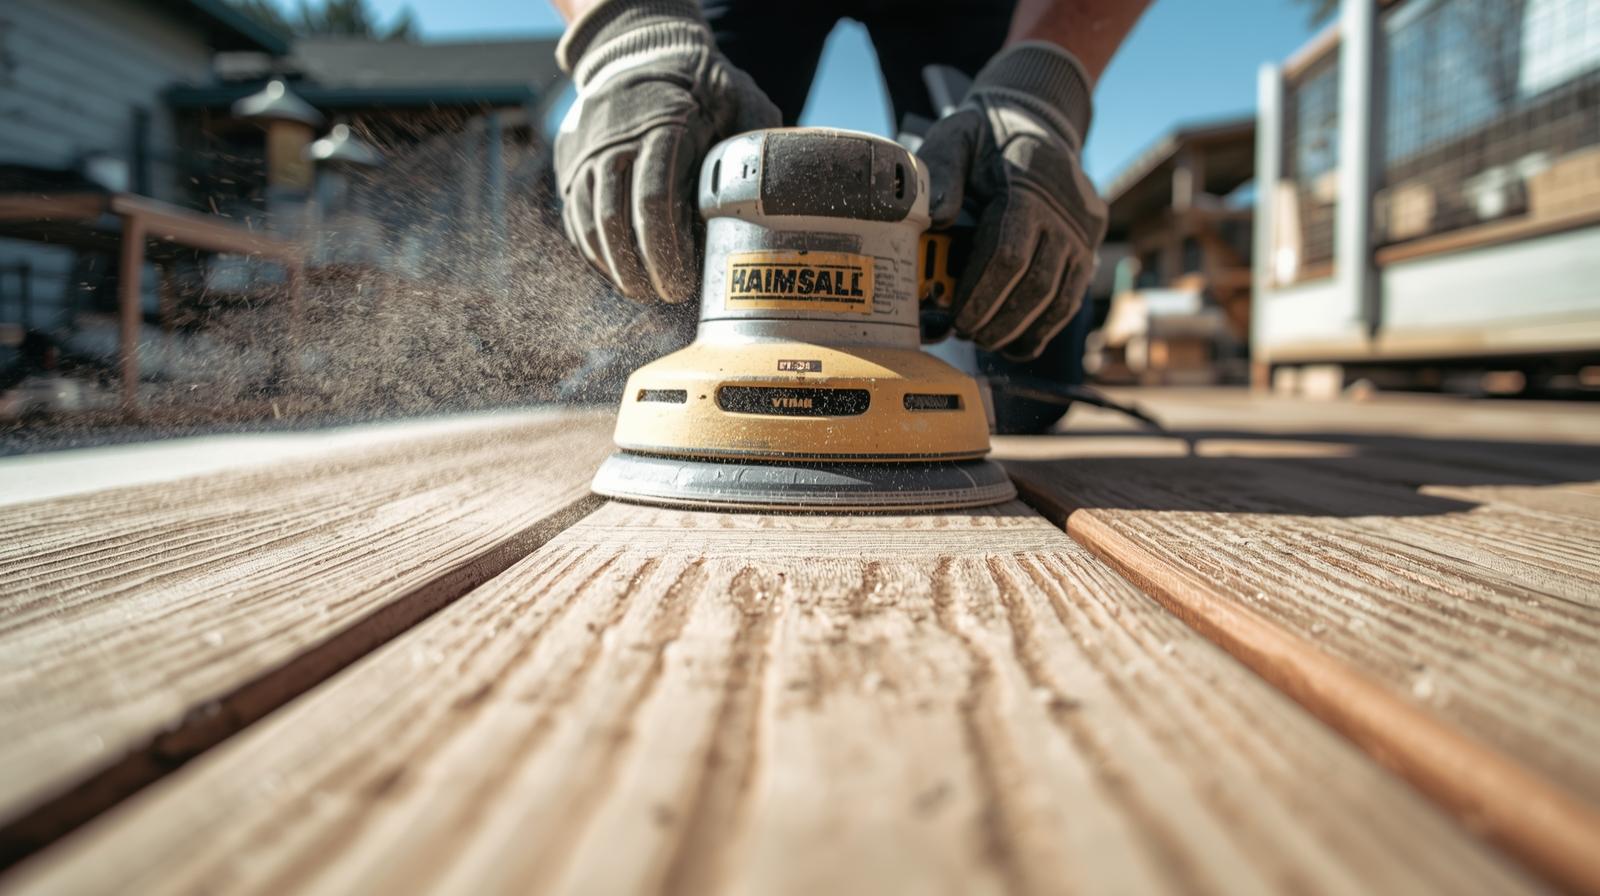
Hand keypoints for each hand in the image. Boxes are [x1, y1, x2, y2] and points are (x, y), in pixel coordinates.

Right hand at [554, 0, 779, 301]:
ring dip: (615, 267)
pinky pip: (575, 218)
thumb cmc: (701, 83)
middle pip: (614, 218)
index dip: (666, 249)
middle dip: (639, 268)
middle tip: (665, 295)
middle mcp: (613, 140)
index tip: (683, 283)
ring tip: (643, 291)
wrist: (639, 49)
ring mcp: (585, 153)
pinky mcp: (570, 165)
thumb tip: (775, 202)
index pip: (654, 199)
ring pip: (588, 223)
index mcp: (659, 125)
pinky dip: (595, 252)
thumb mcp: (739, 100)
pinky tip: (619, 272)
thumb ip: (753, 147)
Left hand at [917, 41, 1107, 360]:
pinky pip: (1072, 297)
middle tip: (965, 335)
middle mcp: (1064, 213)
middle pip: (1035, 284)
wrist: (1036, 120)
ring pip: (1058, 298)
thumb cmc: (986, 135)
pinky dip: (1046, 326)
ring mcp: (1082, 233)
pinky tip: (1018, 344)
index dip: (981, 294)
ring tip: (985, 341)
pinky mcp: (1088, 246)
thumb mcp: (956, 136)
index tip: (956, 318)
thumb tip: (937, 218)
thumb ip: (942, 172)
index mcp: (1028, 188)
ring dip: (1021, 330)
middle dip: (997, 320)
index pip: (1007, 255)